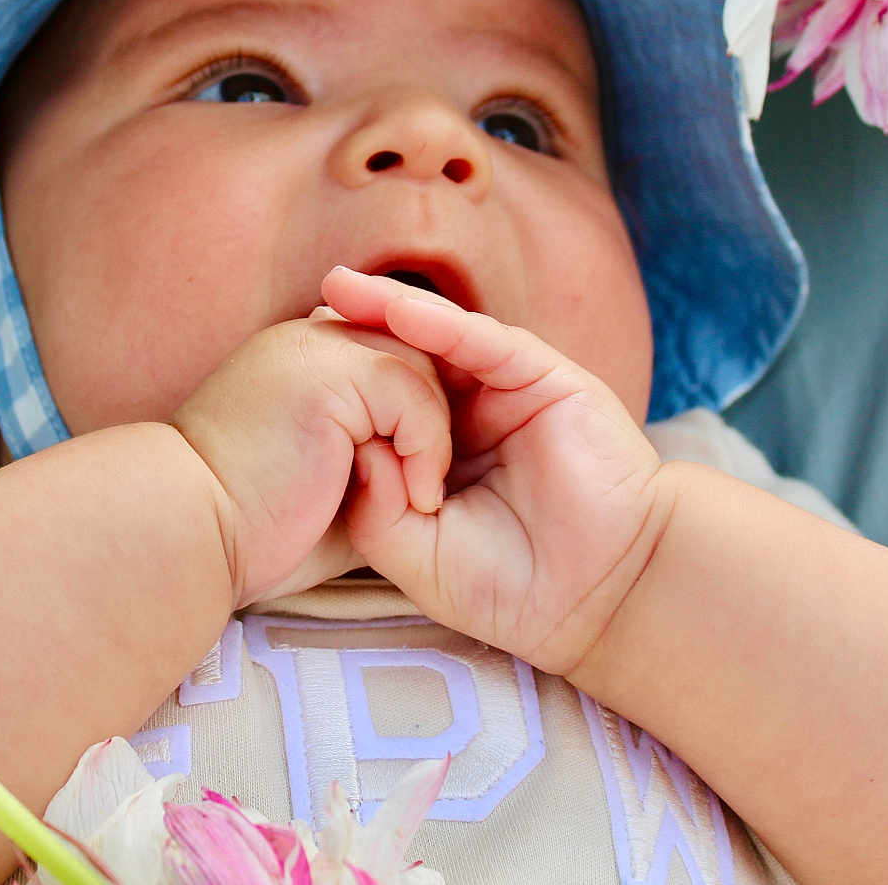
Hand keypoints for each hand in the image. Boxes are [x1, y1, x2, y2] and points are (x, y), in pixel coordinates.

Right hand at [171, 310, 452, 609]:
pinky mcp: (327, 374)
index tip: (431, 470)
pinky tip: (416, 499)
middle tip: (434, 487)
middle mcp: (308, 338)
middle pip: (413, 351)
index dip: (418, 409)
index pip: (389, 352)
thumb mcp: (332, 489)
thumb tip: (429, 477)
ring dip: (435, 438)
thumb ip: (377, 462)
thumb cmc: (252, 532)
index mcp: (301, 357)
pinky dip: (427, 447)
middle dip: (435, 418)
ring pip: (419, 367)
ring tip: (423, 500)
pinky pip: (412, 392)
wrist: (188, 534)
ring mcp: (315, 348)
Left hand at [321, 266, 670, 677]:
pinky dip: (444, 325)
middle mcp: (474, 411)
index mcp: (442, 449)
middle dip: (360, 328)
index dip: (344, 377)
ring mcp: (510, 393)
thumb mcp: (415, 551)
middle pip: (409, 356)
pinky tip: (397, 310)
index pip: (387, 398)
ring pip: (444, 339)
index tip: (289, 359)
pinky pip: (488, 344)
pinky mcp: (547, 380)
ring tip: (341, 287)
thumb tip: (347, 444)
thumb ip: (375, 504)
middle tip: (310, 305)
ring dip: (391, 308)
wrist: (597, 600)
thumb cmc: (509, 586)